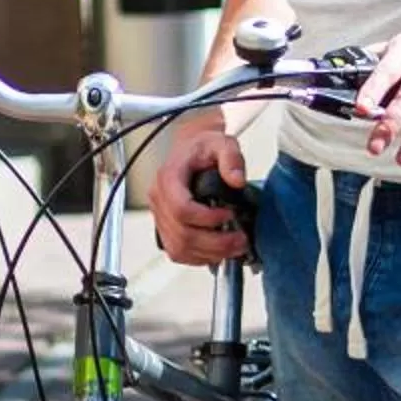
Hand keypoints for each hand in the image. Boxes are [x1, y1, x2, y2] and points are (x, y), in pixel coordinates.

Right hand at [150, 117, 250, 265]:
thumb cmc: (203, 149)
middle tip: (240, 239)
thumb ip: (231, 158)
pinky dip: (200, 257)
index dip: (207, 218)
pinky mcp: (166, 230)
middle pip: (182, 234)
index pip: (181, 208)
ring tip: (234, 247)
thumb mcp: (222, 143)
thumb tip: (236, 180)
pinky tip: (219, 251)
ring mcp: (160, 217)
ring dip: (210, 253)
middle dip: (215, 242)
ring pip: (179, 248)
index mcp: (168, 178)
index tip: (229, 214)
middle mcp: (159, 199)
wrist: (191, 151)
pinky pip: (178, 253)